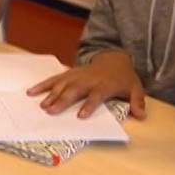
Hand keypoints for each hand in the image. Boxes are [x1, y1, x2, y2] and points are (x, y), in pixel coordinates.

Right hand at [29, 50, 146, 118]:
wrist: (114, 59)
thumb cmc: (123, 78)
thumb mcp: (135, 88)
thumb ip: (137, 102)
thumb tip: (141, 116)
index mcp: (104, 85)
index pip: (96, 96)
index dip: (89, 105)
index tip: (81, 116)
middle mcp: (88, 80)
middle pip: (74, 90)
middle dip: (62, 100)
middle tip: (51, 111)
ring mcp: (76, 76)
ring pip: (61, 84)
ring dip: (50, 94)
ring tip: (41, 105)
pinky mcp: (68, 73)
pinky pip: (54, 79)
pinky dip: (43, 84)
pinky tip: (32, 91)